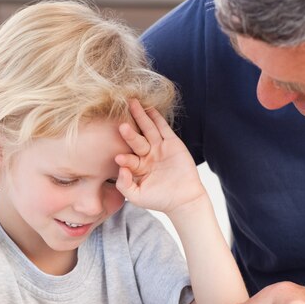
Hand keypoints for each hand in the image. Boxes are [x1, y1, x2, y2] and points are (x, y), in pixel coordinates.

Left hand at [115, 99, 204, 213]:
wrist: (184, 200)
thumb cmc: (159, 200)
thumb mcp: (137, 196)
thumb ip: (124, 185)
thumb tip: (120, 168)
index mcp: (136, 167)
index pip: (128, 158)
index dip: (125, 158)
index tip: (119, 158)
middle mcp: (146, 155)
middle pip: (135, 140)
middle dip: (129, 132)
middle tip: (121, 124)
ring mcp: (159, 148)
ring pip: (147, 130)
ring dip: (140, 117)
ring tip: (132, 103)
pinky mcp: (172, 143)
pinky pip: (163, 128)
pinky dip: (157, 118)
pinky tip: (149, 108)